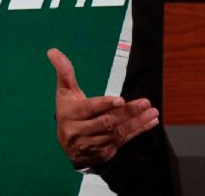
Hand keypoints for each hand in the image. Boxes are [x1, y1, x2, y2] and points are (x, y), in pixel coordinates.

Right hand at [47, 48, 159, 168]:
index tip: (121, 100)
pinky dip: (138, 131)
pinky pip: (123, 141)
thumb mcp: (65, 93)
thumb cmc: (69, 112)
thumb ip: (64, 72)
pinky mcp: (104, 152)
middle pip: (106, 122)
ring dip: (136, 122)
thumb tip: (53, 51)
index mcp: (70, 114)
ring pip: (116, 133)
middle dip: (128, 113)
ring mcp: (92, 144)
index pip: (89, 109)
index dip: (105, 104)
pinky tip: (150, 121)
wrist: (70, 146)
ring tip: (152, 111)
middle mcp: (79, 131)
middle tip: (146, 102)